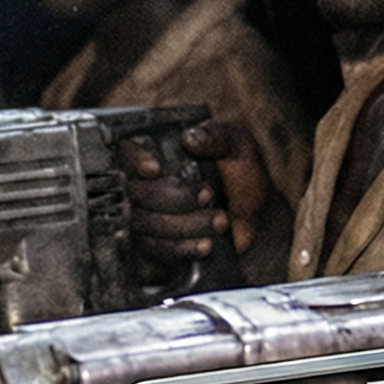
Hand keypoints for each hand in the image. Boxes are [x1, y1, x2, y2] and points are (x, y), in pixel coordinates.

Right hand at [117, 123, 271, 259]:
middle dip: (176, 197)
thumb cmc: (244, 178)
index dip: (135, 160)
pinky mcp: (155, 243)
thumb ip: (219, 136)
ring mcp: (147, 214)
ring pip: (147, 222)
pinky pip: (157, 247)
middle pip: (137, 191)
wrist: (256, 221)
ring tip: (221, 220)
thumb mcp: (240, 148)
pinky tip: (206, 243)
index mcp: (161, 152)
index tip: (156, 168)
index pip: (127, 151)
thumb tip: (190, 137)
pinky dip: (184, 246)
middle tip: (209, 195)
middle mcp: (147, 182)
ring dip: (187, 224)